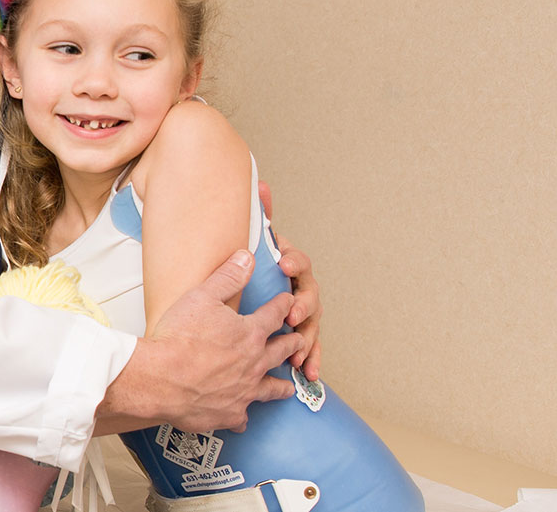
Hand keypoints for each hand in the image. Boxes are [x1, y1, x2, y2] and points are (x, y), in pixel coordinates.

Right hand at [106, 249, 302, 433]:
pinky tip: (244, 418)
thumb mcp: (202, 296)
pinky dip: (244, 416)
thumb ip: (228, 277)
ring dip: (281, 385)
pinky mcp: (229, 412)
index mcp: (249, 333)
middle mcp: (254, 363)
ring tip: (288, 385)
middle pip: (282, 351)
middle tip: (298, 341)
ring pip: (272, 388)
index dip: (282, 305)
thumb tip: (247, 258)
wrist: (159, 379)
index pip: (275, 314)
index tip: (288, 301)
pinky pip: (243, 416)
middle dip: (293, 343)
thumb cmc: (177, 338)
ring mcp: (244, 390)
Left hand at [259, 179, 321, 379]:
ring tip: (298, 351)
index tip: (283, 263)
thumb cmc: (254, 266)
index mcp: (289, 266)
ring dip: (307, 338)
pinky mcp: (300, 334)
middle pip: (310, 295)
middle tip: (292, 312)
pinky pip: (309, 347)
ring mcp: (303, 311)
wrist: (245, 293)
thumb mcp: (254, 244)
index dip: (293, 261)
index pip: (299, 261)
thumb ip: (262, 215)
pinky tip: (309, 373)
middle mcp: (300, 288)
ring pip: (311, 325)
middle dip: (302, 304)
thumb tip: (261, 183)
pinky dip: (310, 360)